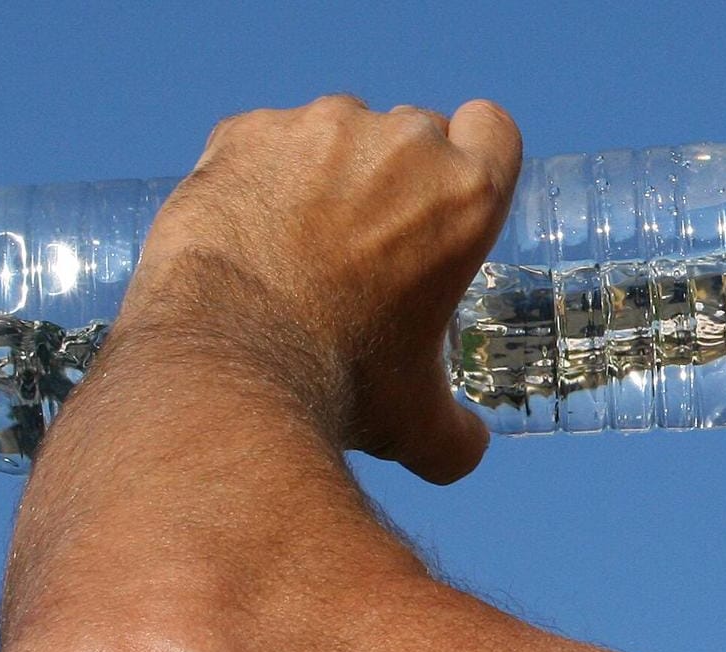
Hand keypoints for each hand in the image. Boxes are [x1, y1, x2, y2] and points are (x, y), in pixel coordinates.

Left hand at [120, 94, 522, 483]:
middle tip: (364, 244)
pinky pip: (263, 140)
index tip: (444, 195)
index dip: (473, 155)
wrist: (232, 363)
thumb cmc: (342, 386)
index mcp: (466, 197)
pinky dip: (257, 175)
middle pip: (413, 134)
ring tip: (294, 246)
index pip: (492, 128)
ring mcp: (321, 129)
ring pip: (336, 133)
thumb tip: (466, 448)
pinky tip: (245, 233)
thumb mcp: (420, 425)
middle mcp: (403, 145)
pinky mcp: (247, 132)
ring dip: (325, 172)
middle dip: (394, 178)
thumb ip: (457, 434)